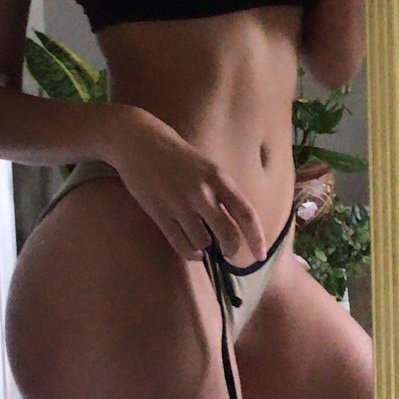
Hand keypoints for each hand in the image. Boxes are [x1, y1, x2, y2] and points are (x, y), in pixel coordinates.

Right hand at [105, 106, 266, 262]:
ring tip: (204, 245)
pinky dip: (190, 253)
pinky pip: (181, 244)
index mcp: (219, 178)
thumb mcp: (207, 165)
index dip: (257, 239)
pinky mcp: (160, 213)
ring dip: (206, 249)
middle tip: (230, 255)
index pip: (246, 214)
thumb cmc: (177, 154)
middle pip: (228, 234)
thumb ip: (221, 191)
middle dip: (232, 250)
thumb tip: (236, 222)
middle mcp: (202, 192)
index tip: (261, 256)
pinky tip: (193, 251)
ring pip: (203, 242)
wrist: (138, 142)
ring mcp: (180, 204)